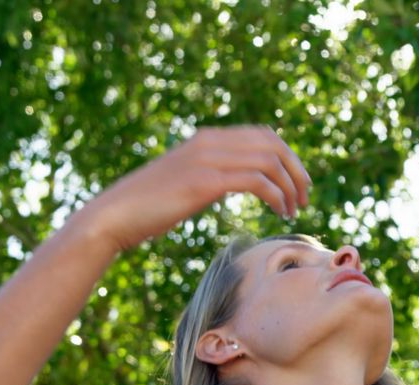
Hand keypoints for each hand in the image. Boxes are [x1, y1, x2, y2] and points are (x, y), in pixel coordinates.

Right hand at [74, 125, 310, 251]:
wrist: (114, 216)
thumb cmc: (149, 208)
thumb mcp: (187, 183)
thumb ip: (212, 174)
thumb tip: (237, 182)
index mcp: (207, 139)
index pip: (263, 135)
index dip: (288, 156)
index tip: (298, 183)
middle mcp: (210, 142)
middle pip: (273, 144)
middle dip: (296, 170)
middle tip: (304, 197)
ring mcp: (207, 159)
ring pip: (269, 161)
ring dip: (289, 187)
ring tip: (293, 211)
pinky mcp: (205, 182)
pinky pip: (257, 180)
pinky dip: (276, 196)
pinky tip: (279, 212)